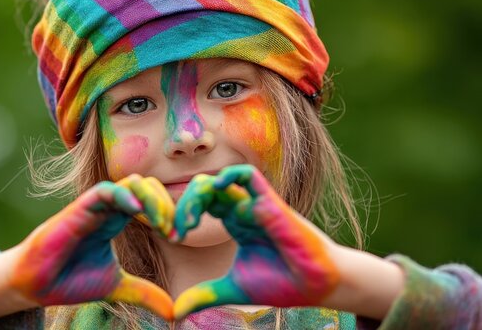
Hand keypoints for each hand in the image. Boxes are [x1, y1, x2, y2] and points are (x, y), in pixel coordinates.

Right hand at [8, 175, 174, 319]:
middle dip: (166, 205)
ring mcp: (94, 207)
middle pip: (147, 187)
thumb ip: (144, 293)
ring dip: (152, 199)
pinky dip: (124, 196)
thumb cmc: (70, 280)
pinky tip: (137, 212)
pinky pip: (105, 190)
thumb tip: (174, 311)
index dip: (169, 213)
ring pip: (130, 183)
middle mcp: (109, 210)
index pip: (152, 202)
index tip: (179, 237)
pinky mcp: (79, 209)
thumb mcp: (117, 287)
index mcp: (118, 221)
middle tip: (174, 232)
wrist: (36, 286)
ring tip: (161, 225)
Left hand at [172, 164, 339, 318]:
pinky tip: (215, 190)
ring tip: (190, 222)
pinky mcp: (271, 204)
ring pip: (219, 181)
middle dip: (184, 205)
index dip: (181, 214)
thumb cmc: (283, 283)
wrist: (317, 286)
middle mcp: (242, 210)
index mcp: (233, 223)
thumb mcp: (233, 289)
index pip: (200, 204)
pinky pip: (249, 176)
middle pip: (204, 190)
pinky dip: (229, 176)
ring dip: (198, 195)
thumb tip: (176, 312)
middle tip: (177, 230)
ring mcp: (255, 205)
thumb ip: (205, 295)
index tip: (172, 236)